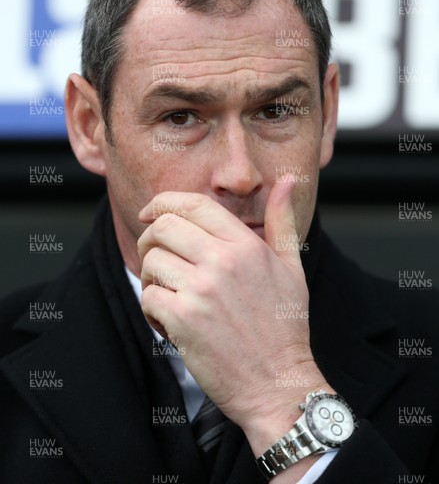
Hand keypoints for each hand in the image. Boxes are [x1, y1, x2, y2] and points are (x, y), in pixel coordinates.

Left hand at [137, 180, 329, 436]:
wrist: (278, 383)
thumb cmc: (285, 326)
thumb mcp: (291, 267)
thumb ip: (282, 221)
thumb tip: (286, 181)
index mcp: (246, 245)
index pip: (193, 204)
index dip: (164, 202)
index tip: (150, 212)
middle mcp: (222, 261)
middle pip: (163, 226)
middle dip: (150, 238)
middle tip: (156, 257)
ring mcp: (201, 290)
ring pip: (151, 261)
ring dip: (152, 277)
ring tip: (170, 295)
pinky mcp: (183, 320)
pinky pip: (148, 296)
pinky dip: (152, 309)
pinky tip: (169, 322)